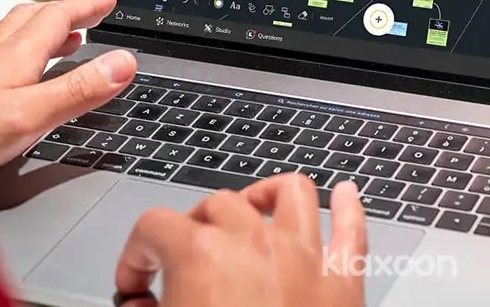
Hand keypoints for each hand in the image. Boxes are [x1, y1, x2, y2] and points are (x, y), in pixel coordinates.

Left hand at [0, 0, 136, 180]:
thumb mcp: (30, 115)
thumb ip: (78, 90)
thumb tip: (124, 61)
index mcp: (15, 56)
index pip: (57, 18)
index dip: (86, 7)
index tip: (108, 0)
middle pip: (32, 19)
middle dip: (65, 13)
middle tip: (89, 14)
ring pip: (13, 37)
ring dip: (44, 32)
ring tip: (65, 40)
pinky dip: (22, 55)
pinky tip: (18, 77)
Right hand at [115, 175, 366, 306]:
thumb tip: (141, 305)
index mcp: (201, 256)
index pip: (154, 225)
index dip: (135, 253)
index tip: (136, 282)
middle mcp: (255, 244)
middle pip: (218, 203)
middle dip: (194, 225)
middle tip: (184, 261)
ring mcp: (305, 258)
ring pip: (291, 194)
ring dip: (268, 195)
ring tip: (255, 206)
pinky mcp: (344, 283)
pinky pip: (353, 229)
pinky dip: (350, 206)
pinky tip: (346, 194)